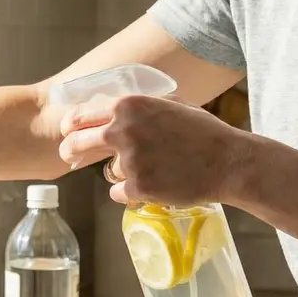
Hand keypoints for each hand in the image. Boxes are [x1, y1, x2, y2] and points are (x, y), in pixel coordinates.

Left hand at [59, 94, 251, 204]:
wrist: (229, 161)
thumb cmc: (203, 131)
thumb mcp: (170, 103)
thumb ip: (137, 106)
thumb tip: (108, 110)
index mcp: (128, 106)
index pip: (80, 115)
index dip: (70, 126)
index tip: (67, 133)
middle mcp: (124, 131)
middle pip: (76, 144)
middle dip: (71, 151)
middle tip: (70, 156)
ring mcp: (130, 161)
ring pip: (106, 172)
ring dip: (120, 174)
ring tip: (151, 169)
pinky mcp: (139, 187)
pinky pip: (119, 193)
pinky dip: (131, 193)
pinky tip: (153, 185)